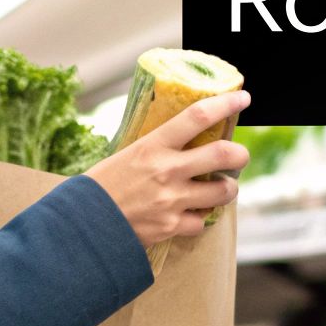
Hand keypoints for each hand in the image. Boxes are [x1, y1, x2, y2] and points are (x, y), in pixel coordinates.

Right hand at [85, 91, 251, 248]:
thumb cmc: (100, 186)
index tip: (242, 99)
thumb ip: (156, 148)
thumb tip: (181, 138)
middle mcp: (167, 171)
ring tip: (220, 187)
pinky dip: (200, 218)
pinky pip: (201, 222)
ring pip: (223, 192)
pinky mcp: (172, 226)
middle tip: (239, 155)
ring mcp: (172, 200)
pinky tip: (191, 213)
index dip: (226, 104)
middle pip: (223, 155)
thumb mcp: (126, 154)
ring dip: (227, 189)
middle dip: (240, 154)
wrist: (83, 223)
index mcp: (153, 146)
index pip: (197, 117)